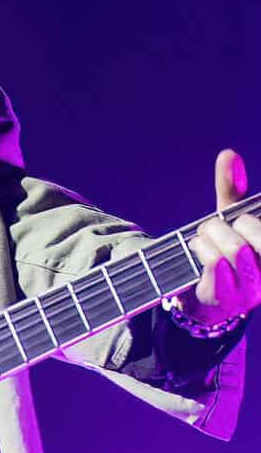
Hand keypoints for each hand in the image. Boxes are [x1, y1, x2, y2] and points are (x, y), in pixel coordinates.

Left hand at [183, 149, 260, 327]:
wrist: (204, 297)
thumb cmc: (223, 253)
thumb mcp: (230, 218)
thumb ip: (232, 188)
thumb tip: (228, 153)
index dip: (250, 224)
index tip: (240, 220)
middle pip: (260, 238)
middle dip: (233, 223)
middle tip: (215, 225)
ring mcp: (250, 290)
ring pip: (236, 248)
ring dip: (212, 234)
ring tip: (203, 235)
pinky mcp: (225, 299)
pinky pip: (216, 263)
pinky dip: (202, 247)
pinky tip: (197, 247)